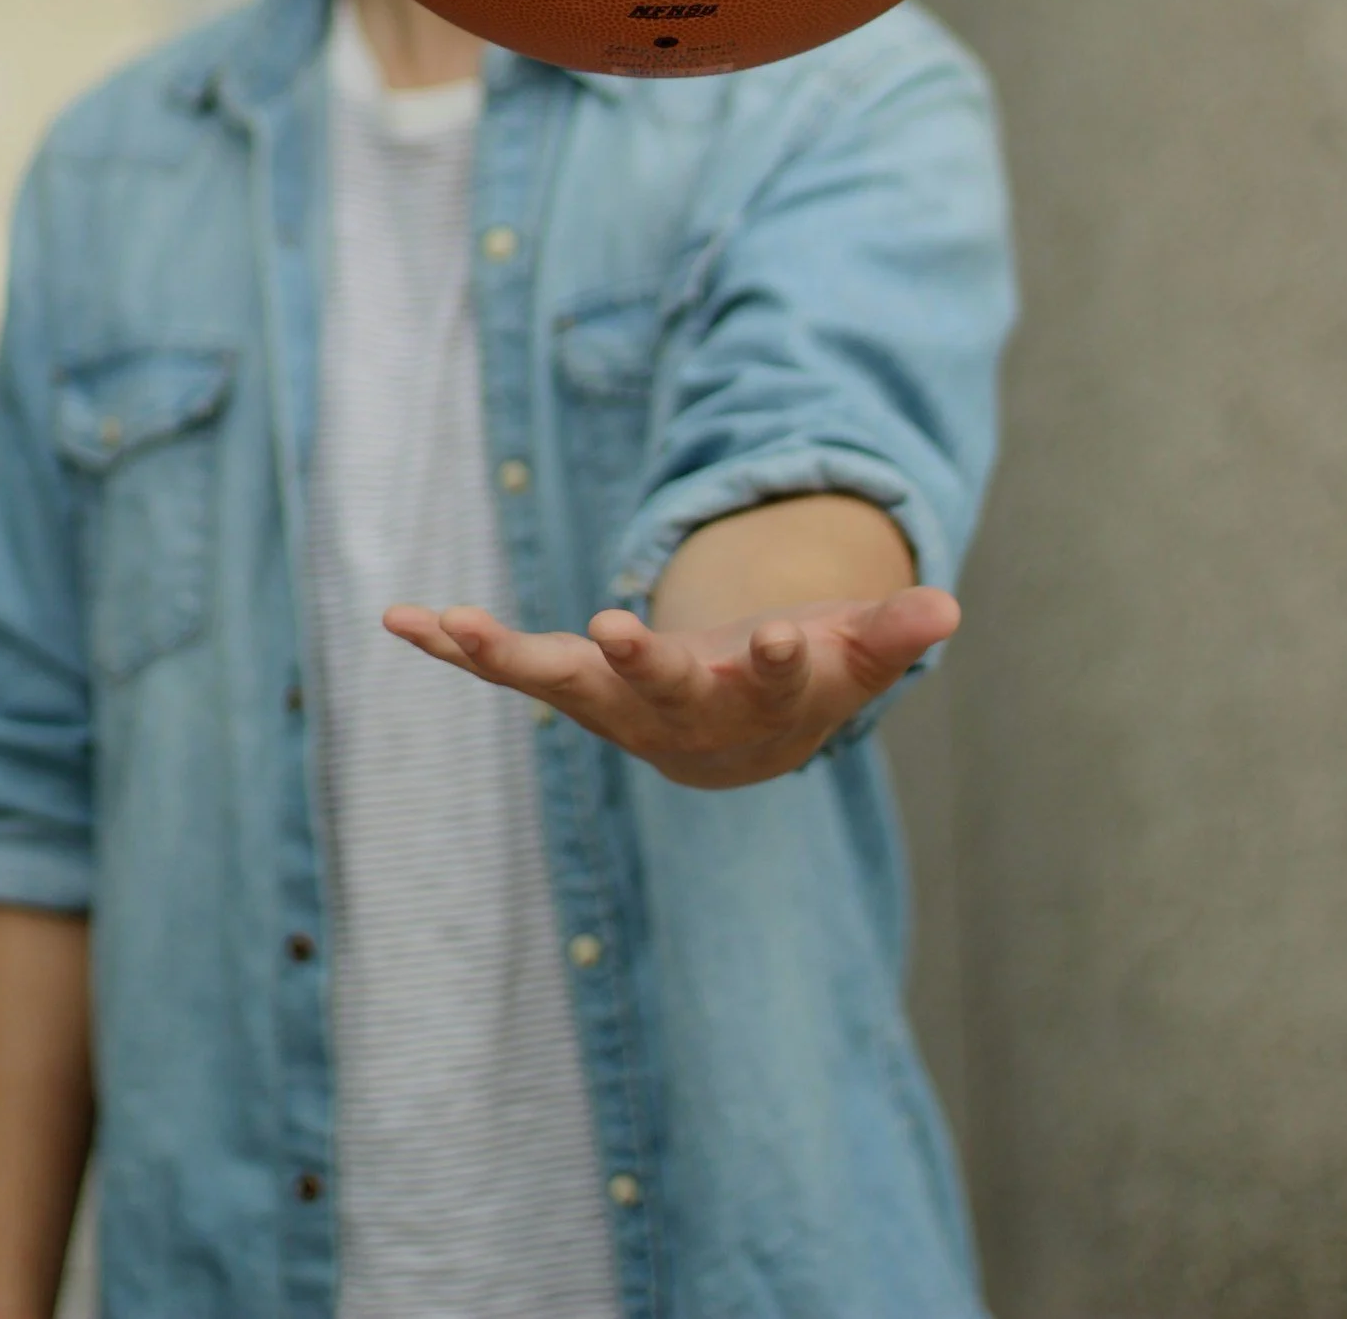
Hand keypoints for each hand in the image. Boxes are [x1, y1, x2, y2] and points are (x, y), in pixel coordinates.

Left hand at [382, 588, 958, 788]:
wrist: (729, 742)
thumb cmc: (799, 679)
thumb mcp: (853, 652)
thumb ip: (892, 630)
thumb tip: (947, 605)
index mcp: (757, 696)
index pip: (774, 679)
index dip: (780, 657)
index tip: (780, 634)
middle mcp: (677, 709)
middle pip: (658, 687)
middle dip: (638, 659)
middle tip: (615, 630)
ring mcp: (613, 701)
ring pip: (560, 682)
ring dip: (507, 654)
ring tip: (455, 625)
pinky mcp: (565, 682)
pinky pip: (503, 665)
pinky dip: (454, 644)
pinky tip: (399, 616)